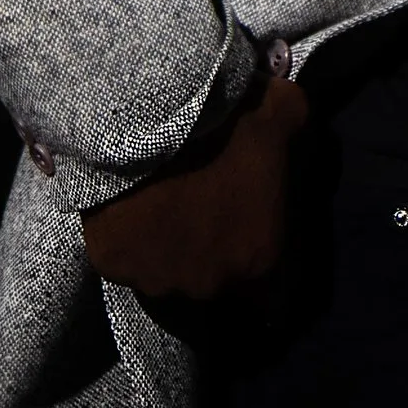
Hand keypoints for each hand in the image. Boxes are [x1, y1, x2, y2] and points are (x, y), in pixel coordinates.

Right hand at [79, 71, 309, 300]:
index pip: (278, 294)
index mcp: (260, 258)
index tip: (256, 232)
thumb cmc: (227, 122)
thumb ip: (296, 135)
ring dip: (171, 244)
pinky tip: (131, 200)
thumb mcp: (284, 113)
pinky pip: (125, 254)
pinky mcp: (111, 265)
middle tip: (207, 202)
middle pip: (218, 277)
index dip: (271, 264)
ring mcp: (157, 280)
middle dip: (216, 246)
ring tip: (165, 199)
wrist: (147, 118)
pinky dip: (128, 233)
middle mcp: (210, 284)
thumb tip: (294, 134)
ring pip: (169, 269)